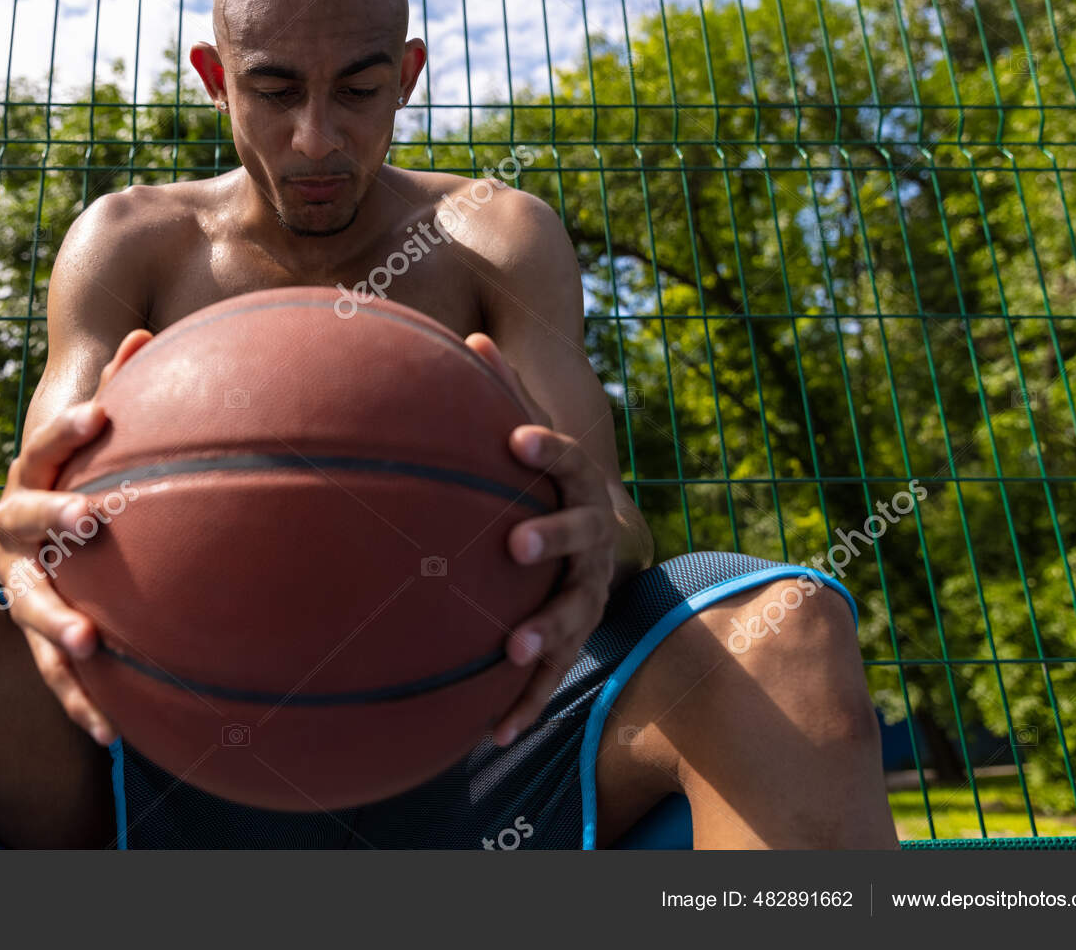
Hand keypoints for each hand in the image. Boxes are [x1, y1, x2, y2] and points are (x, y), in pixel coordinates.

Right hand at [0, 329, 152, 744]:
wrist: (21, 558)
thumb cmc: (74, 489)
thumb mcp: (88, 449)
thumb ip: (118, 390)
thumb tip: (146, 331)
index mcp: (32, 483)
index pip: (43, 449)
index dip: (67, 431)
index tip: (103, 414)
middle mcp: (14, 534)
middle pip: (20, 519)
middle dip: (54, 516)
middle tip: (92, 517)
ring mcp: (17, 587)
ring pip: (26, 604)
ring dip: (56, 620)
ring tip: (88, 640)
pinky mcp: (33, 639)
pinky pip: (52, 674)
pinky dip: (78, 702)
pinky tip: (109, 735)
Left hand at [465, 332, 622, 745]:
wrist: (602, 540)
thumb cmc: (543, 483)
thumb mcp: (531, 438)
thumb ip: (505, 397)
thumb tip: (473, 339)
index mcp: (578, 487)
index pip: (567, 460)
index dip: (546, 448)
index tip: (513, 440)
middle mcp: (593, 539)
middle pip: (580, 538)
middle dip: (552, 539)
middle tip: (515, 544)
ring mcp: (589, 593)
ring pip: (575, 614)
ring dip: (546, 632)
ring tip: (512, 650)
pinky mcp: (576, 640)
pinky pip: (552, 676)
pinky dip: (525, 704)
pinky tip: (491, 735)